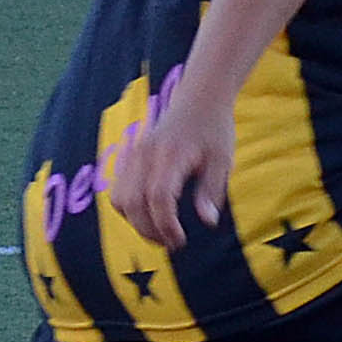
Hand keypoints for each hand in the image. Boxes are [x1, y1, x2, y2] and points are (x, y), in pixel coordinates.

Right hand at [104, 100, 233, 250]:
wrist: (199, 97)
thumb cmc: (214, 129)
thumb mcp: (222, 160)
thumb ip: (212, 191)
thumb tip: (208, 222)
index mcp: (171, 155)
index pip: (159, 197)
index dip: (166, 225)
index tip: (180, 241)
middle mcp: (147, 154)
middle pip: (133, 201)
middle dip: (148, 230)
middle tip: (172, 244)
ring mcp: (135, 154)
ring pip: (120, 198)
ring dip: (136, 222)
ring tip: (160, 233)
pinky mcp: (131, 157)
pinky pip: (118, 189)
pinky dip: (128, 208)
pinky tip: (149, 215)